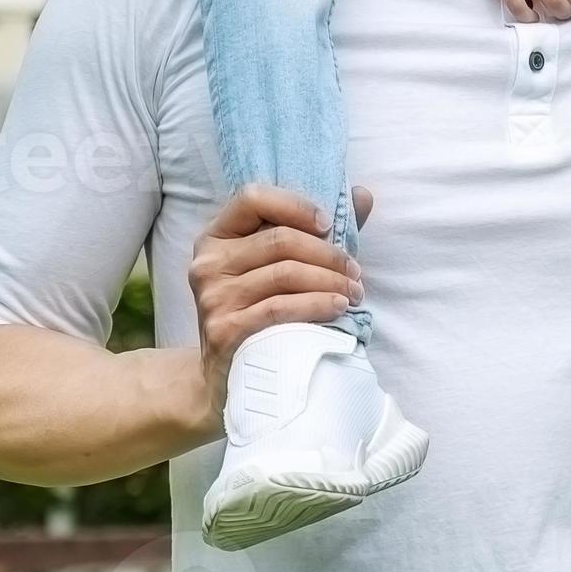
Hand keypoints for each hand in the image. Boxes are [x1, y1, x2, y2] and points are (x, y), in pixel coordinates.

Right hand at [190, 183, 367, 420]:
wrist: (227, 376)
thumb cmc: (260, 310)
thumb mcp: (277, 265)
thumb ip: (316, 230)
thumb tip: (362, 195)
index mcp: (216, 236)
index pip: (252, 198)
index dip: (296, 206)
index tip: (329, 225)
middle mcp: (208, 263)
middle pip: (280, 239)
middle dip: (328, 253)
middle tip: (356, 271)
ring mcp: (214, 297)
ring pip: (286, 273)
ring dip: (331, 281)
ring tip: (354, 292)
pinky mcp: (224, 329)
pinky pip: (281, 308)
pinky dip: (317, 304)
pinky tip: (339, 307)